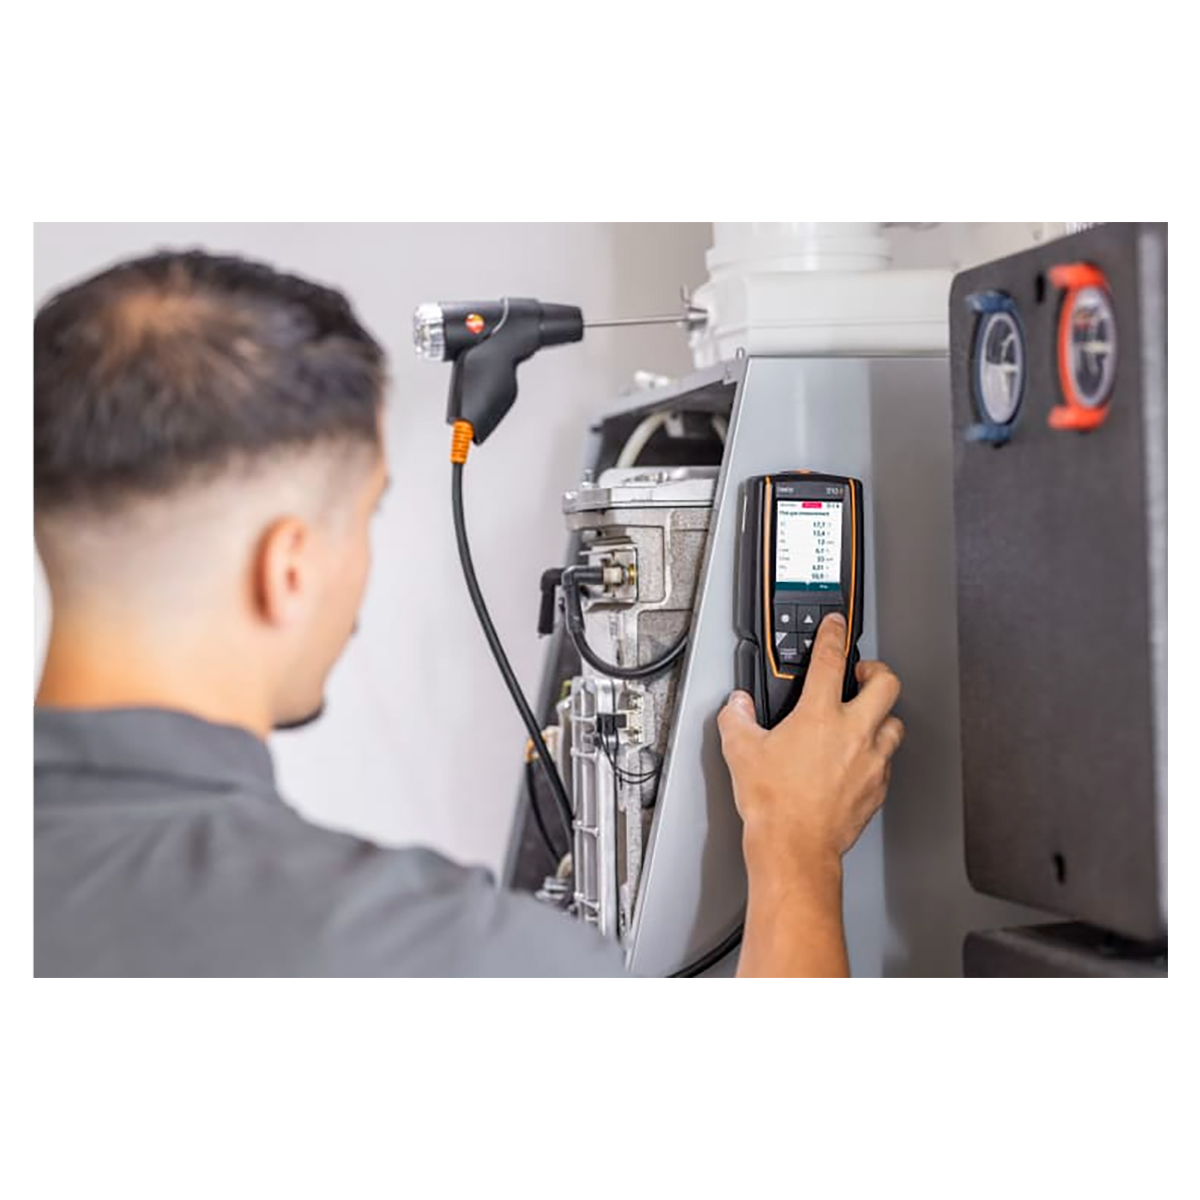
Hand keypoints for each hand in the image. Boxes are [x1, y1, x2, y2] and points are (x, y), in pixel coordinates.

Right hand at [718, 612, 903, 882]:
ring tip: (866, 717)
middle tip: (862, 673)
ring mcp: (870, 761)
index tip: (836, 626)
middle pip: (886, 684)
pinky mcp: (877, 788)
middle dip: (876, 671)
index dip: (834, 636)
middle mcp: (853, 733)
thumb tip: (738, 706)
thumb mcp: (740, 751)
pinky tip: (860, 758)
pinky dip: (877, 753)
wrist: (795, 847)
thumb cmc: (774, 804)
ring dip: (882, 715)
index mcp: (819, 716)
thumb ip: (737, 718)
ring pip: (894, 723)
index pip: (831, 660)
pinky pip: (887, 760)